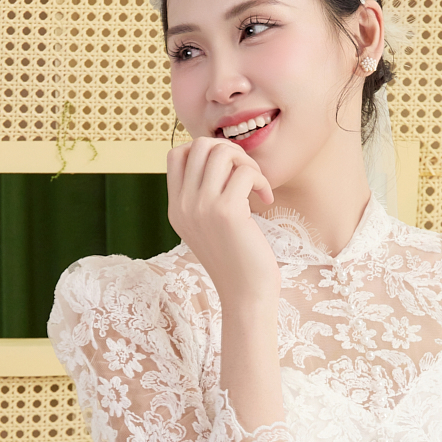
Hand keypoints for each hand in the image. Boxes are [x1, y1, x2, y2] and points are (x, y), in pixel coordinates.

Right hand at [166, 135, 277, 307]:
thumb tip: (219, 157)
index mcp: (176, 208)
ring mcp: (201, 208)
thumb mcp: (208, 227)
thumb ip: (203, 196)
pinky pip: (245, 172)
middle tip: (246, 174)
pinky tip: (266, 200)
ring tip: (256, 185)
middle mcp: (183, 205)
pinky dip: (261, 180)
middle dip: (230, 151)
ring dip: (246, 163)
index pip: (176, 154)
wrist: (245, 295)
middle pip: (200, 146)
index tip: (227, 171)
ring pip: (222, 152)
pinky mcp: (226, 212)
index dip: (205, 151)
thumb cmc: (236, 260)